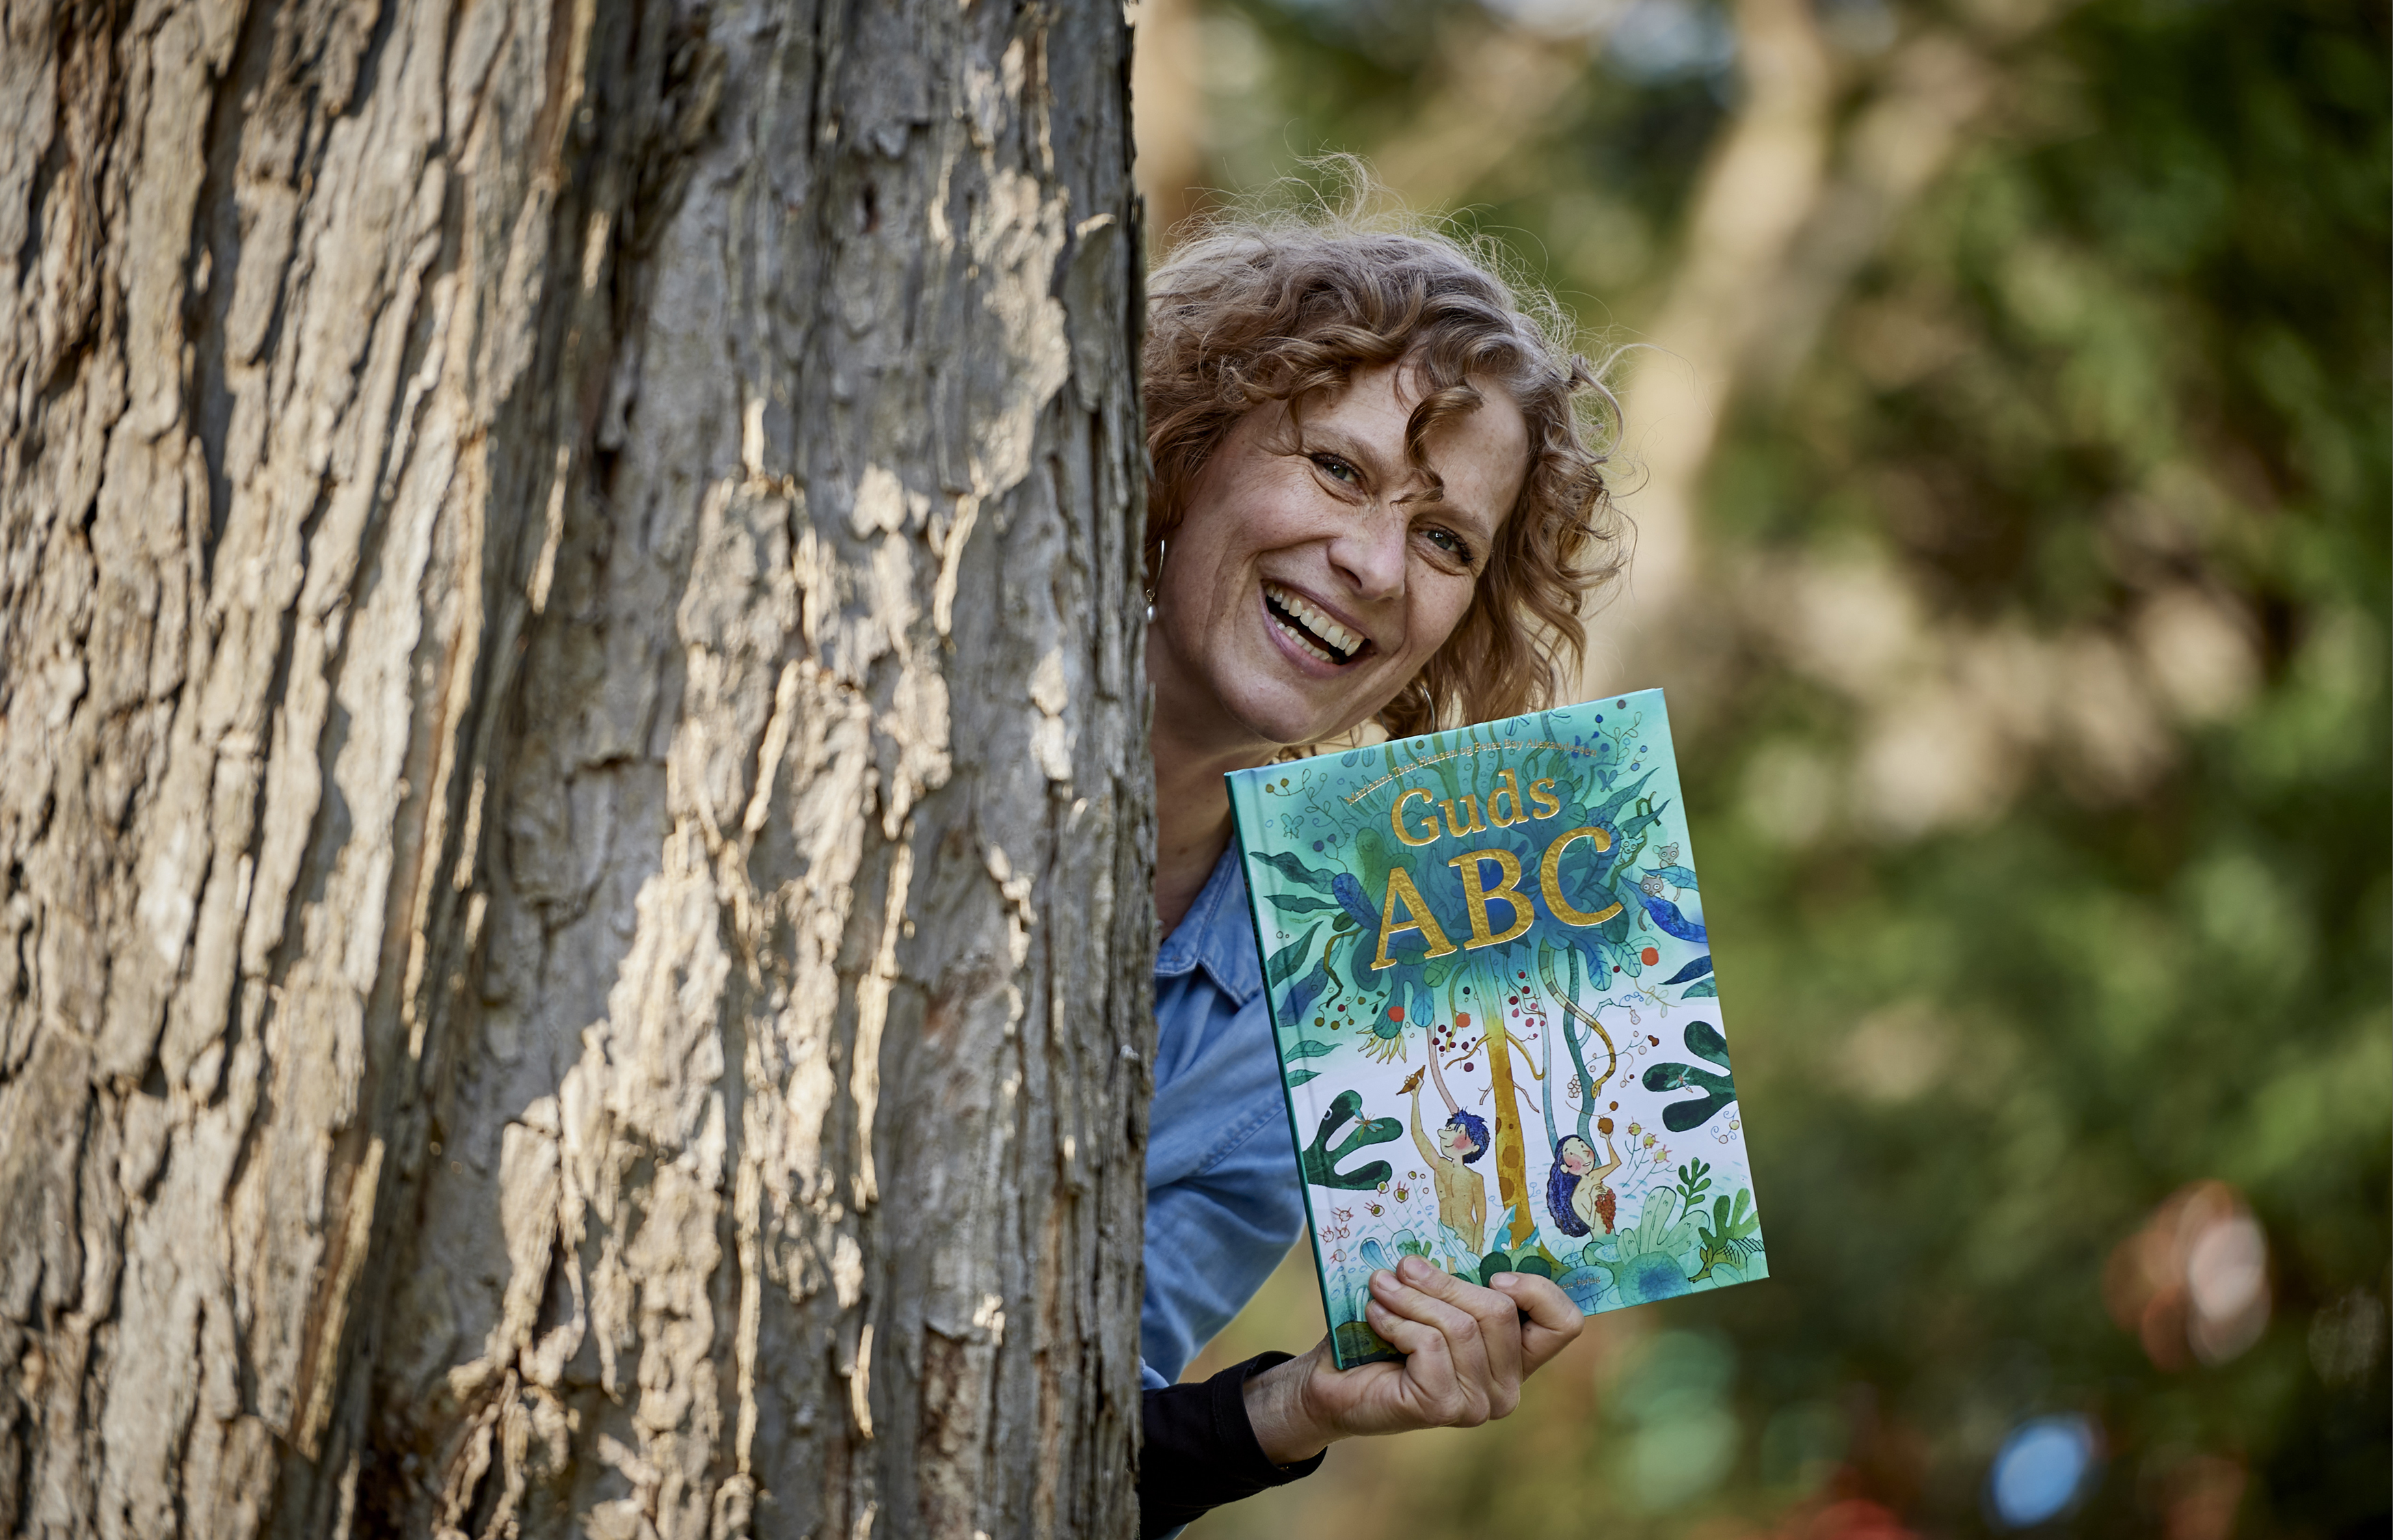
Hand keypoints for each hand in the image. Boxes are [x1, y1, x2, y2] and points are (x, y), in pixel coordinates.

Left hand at [1241, 1255, 1582, 1462]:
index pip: (1564, 1323)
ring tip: (1381, 1286)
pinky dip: (1397, 1322)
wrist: (1334, 1384)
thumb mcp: (1434, 1299)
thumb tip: (1462, 1223)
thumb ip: (1461, 1278)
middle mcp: (1508, 1389)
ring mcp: (1479, 1405)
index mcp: (1516, 1358)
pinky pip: (1430, 1345)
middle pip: (1499, 1311)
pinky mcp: (1444, 1409)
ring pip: (1461, 1326)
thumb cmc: (1388, 1334)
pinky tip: (1376, 1318)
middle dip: (1446, 1282)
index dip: (1538, 1290)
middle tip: (1405, 1266)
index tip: (1495, 1274)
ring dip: (1413, 1298)